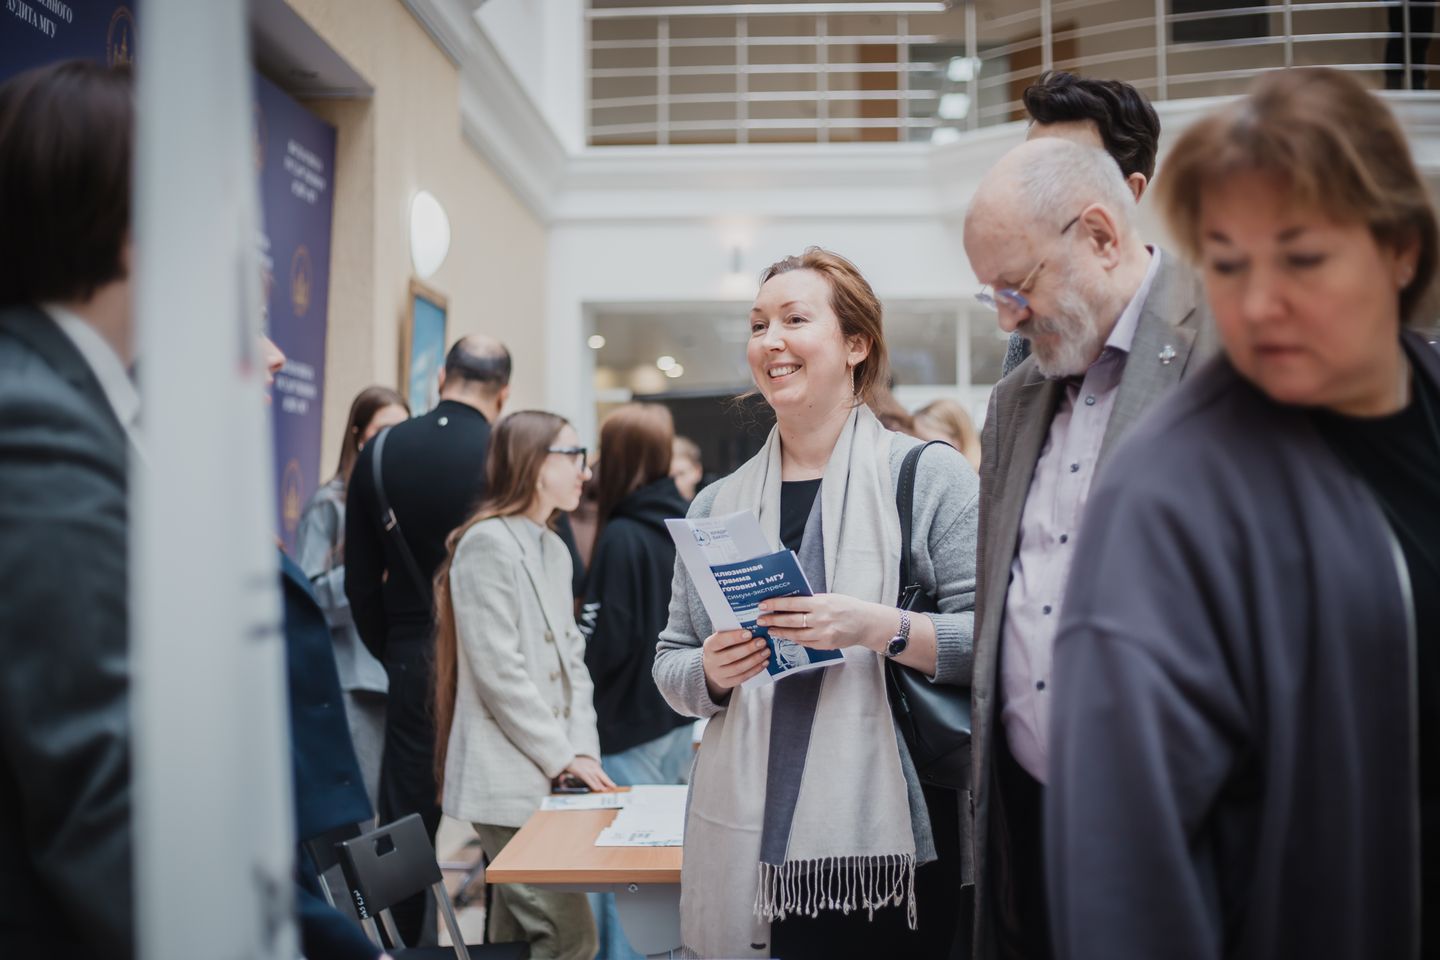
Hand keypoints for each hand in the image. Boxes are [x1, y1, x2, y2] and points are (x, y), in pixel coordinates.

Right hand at [563, 755, 615, 791]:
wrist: (565, 755)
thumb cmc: (574, 761)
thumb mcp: (583, 766)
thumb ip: (588, 773)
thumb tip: (593, 781)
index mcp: (592, 764)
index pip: (602, 773)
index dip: (608, 780)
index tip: (613, 785)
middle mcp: (591, 766)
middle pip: (601, 775)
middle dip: (608, 782)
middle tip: (614, 787)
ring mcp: (586, 768)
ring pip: (596, 778)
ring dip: (601, 785)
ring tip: (606, 790)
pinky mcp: (580, 771)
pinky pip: (588, 778)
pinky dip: (593, 783)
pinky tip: (597, 788)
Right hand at [702, 627, 769, 699]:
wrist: (712, 666)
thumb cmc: (722, 647)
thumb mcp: (722, 638)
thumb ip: (733, 633)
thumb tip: (753, 627)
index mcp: (709, 646)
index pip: (720, 641)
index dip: (734, 637)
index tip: (749, 633)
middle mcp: (711, 661)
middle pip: (730, 656)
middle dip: (748, 649)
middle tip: (762, 642)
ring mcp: (718, 674)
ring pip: (738, 668)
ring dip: (755, 659)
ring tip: (766, 651)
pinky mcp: (726, 683)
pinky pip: (742, 677)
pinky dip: (755, 669)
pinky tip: (764, 662)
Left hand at [756, 594, 893, 653]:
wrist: (865, 623)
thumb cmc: (847, 606)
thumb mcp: (829, 597)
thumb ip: (811, 601)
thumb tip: (790, 602)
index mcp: (820, 603)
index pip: (792, 603)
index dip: (775, 604)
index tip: (762, 605)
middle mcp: (820, 619)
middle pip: (790, 620)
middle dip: (773, 620)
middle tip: (760, 620)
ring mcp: (822, 634)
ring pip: (795, 634)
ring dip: (780, 632)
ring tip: (770, 630)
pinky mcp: (825, 645)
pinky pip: (805, 642)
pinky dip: (794, 639)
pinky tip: (786, 637)